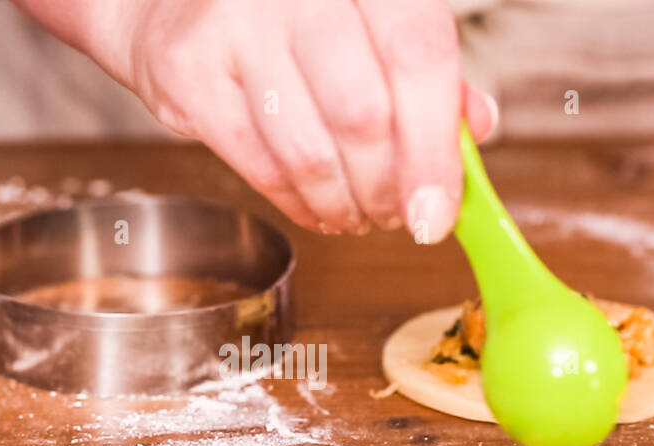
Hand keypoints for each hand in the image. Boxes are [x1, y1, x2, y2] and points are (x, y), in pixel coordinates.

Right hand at [15, 0, 496, 239]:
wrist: (177, 4)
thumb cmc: (292, 17)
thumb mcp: (371, 23)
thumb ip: (425, 72)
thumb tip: (476, 130)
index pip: (419, 53)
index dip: (434, 148)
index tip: (437, 214)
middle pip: (363, 113)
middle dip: (386, 188)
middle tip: (394, 216)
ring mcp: (236, 23)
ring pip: (309, 151)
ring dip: (342, 204)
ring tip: (355, 215)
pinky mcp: (189, 71)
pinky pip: (259, 164)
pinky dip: (296, 202)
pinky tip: (314, 205)